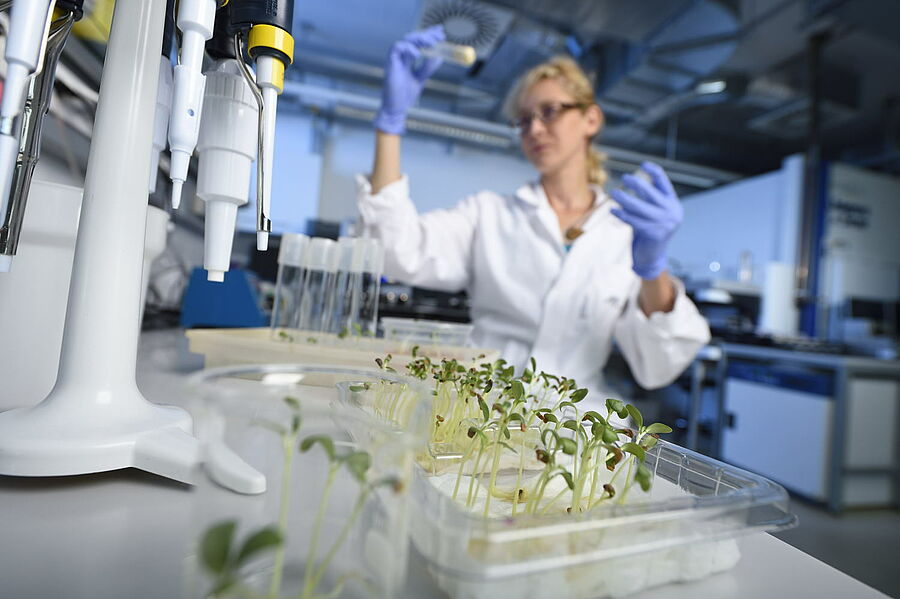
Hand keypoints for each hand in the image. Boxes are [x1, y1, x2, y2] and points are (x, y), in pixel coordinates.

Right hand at [374, 26, 444, 134]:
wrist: (396, 109)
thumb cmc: (405, 96)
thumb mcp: (421, 78)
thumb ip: (428, 67)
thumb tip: (439, 56)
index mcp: (407, 59)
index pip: (418, 42)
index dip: (429, 34)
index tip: (441, 31)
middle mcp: (400, 57)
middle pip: (413, 38)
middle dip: (427, 34)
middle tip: (439, 35)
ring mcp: (395, 60)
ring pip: (405, 40)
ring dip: (419, 39)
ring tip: (431, 42)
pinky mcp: (390, 64)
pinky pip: (397, 48)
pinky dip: (408, 48)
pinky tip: (418, 54)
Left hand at [610, 161, 682, 279]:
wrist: (652, 257)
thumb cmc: (650, 231)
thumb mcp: (653, 213)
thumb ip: (649, 199)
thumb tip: (634, 180)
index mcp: (673, 204)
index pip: (665, 183)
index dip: (654, 172)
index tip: (643, 164)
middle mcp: (672, 212)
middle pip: (651, 192)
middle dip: (636, 183)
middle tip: (624, 178)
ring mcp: (664, 224)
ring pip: (639, 206)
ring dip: (624, 198)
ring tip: (613, 193)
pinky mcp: (653, 234)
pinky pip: (633, 220)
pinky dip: (621, 214)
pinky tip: (613, 210)